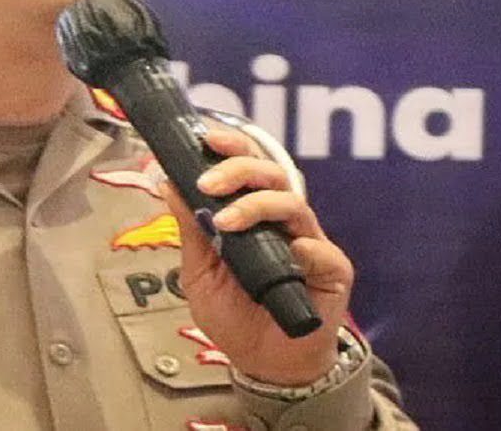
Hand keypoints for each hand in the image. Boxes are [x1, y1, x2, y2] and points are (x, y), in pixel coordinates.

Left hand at [160, 126, 353, 385]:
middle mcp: (283, 221)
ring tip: (226, 221)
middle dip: (238, 169)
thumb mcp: (199, 271)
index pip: (247, 167)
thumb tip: (169, 183)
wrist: (263, 363)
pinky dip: (305, 248)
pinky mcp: (332, 273)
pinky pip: (323, 251)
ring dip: (257, 205)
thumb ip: (190, 229)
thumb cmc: (234, 315)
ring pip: (293, 203)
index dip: (231, 146)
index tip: (205, 137)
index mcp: (253, 214)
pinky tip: (289, 254)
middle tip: (208, 182)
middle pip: (271, 174)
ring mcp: (310, 243)